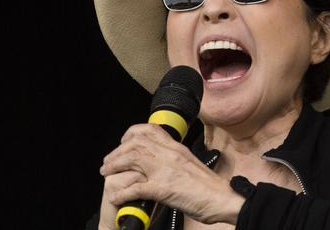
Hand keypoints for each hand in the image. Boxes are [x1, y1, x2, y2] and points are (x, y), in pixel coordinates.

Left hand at [97, 123, 244, 228]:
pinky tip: (116, 196)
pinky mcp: (164, 189)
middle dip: (117, 152)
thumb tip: (162, 162)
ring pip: (132, 159)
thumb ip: (174, 159)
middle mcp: (170, 155)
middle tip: (108, 163)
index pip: (149, 130)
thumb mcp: (190, 164)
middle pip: (135, 143)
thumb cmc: (210, 187)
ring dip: (115, 166)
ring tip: (106, 174)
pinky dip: (122, 192)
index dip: (131, 133)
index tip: (124, 142)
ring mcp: (166, 171)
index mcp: (176, 148)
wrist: (224, 199)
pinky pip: (136, 188)